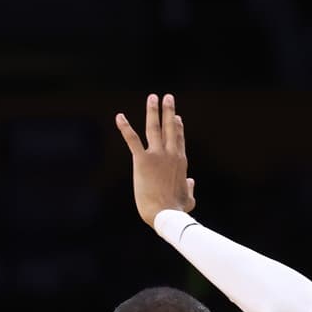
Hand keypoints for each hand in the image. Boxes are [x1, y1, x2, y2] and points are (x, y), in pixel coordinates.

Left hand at [115, 92, 195, 226]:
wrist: (166, 214)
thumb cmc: (176, 210)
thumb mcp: (188, 199)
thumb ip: (190, 189)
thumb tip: (192, 183)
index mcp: (181, 162)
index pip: (179, 139)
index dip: (178, 127)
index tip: (177, 117)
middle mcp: (171, 154)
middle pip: (170, 127)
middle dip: (168, 111)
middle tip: (167, 97)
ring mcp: (157, 155)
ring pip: (154, 128)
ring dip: (153, 111)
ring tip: (152, 97)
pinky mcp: (142, 161)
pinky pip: (132, 140)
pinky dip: (125, 127)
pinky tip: (119, 117)